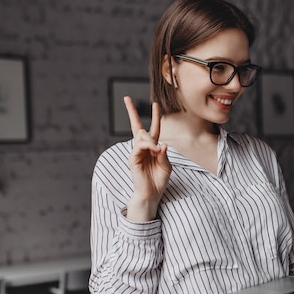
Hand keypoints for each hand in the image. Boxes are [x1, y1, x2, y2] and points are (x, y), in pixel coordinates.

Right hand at [124, 96, 171, 221]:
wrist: (152, 194)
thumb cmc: (159, 180)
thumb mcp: (166, 166)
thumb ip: (164, 155)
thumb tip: (162, 144)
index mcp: (153, 148)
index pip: (153, 128)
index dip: (155, 116)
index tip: (155, 104)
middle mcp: (143, 148)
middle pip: (137, 126)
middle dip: (131, 112)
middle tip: (126, 99)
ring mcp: (136, 153)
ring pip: (141, 136)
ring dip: (150, 140)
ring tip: (156, 149)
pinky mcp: (133, 159)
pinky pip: (139, 147)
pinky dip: (148, 146)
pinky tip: (154, 150)